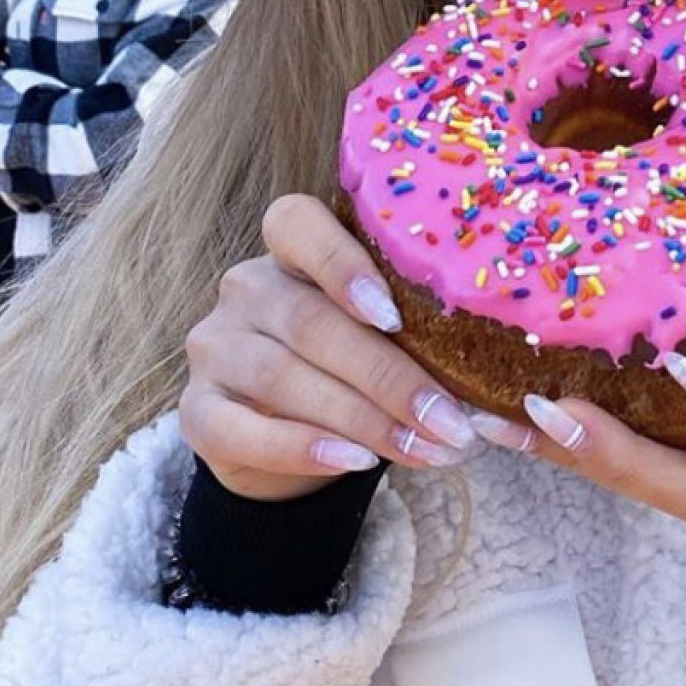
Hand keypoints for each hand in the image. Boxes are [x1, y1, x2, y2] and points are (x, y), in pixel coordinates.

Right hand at [179, 195, 498, 502]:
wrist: (282, 439)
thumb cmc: (350, 367)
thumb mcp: (376, 334)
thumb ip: (408, 328)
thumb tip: (489, 357)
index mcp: (289, 251)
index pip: (295, 223)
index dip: (344, 263)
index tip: (395, 315)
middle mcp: (245, 288)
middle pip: (312, 322)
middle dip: (389, 377)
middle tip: (450, 421)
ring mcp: (215, 347)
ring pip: (286, 377)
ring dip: (364, 419)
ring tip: (425, 449)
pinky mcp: (196, 411)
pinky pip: (244, 429)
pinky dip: (305, 447)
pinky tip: (356, 462)